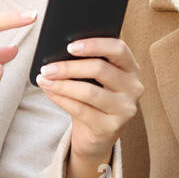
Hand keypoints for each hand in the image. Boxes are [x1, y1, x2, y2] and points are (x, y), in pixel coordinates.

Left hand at [35, 37, 142, 161]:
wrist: (97, 132)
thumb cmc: (94, 97)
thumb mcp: (95, 77)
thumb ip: (87, 62)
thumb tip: (58, 53)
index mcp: (131, 68)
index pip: (118, 49)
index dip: (94, 45)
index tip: (69, 46)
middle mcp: (133, 87)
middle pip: (100, 70)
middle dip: (69, 67)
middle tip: (47, 68)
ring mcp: (125, 109)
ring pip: (89, 92)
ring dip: (62, 85)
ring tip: (44, 80)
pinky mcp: (111, 127)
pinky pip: (81, 110)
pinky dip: (61, 99)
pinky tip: (50, 93)